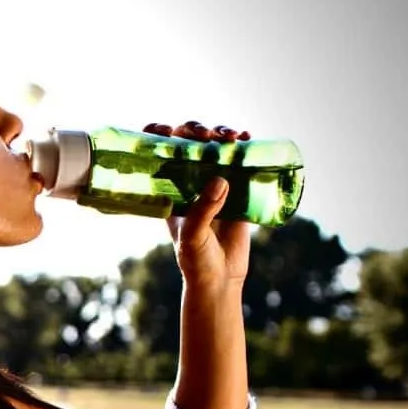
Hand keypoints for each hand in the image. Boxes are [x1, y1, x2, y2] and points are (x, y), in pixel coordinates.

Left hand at [143, 120, 251, 291]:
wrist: (220, 278)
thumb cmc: (196, 259)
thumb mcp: (192, 236)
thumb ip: (202, 210)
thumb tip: (220, 180)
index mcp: (169, 189)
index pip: (159, 155)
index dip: (159, 136)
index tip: (166, 130)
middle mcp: (189, 182)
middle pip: (189, 144)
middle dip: (195, 132)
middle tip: (206, 137)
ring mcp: (213, 183)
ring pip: (215, 148)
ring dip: (221, 134)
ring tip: (232, 136)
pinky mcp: (237, 190)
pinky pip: (240, 162)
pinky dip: (244, 147)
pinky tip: (248, 137)